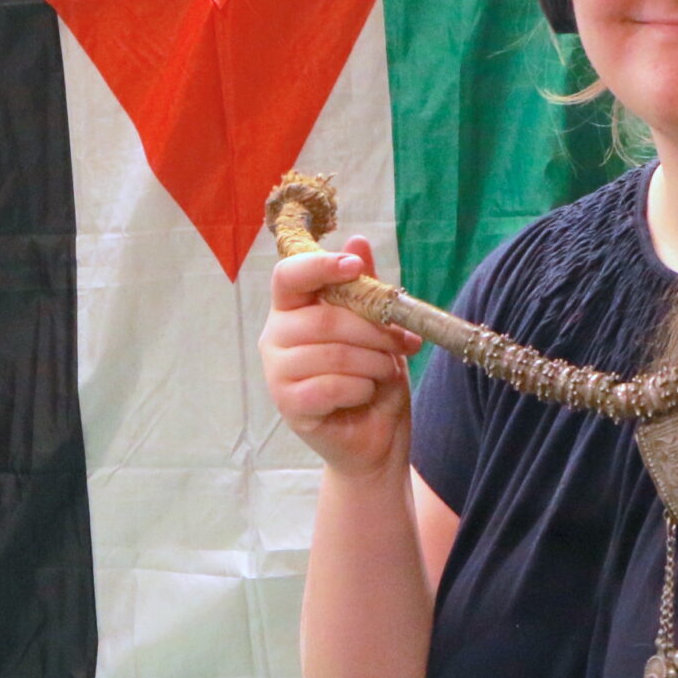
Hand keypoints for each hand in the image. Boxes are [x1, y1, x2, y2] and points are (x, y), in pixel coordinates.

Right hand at [260, 236, 423, 477]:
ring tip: (386, 371)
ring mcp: (277, 373)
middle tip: (403, 342)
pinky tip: (365, 394)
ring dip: (374, 362)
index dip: (320, 266)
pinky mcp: (288, 405)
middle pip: (324, 318)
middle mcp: (275, 337)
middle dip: (374, 330)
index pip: (288, 276)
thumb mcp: (377, 329)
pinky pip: (331, 386)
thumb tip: (358, 238)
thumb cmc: (372, 379)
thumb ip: (366, 289)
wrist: (375, 439)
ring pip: (333, 353)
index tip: (355, 268)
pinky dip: (361, 388)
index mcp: (291, 310)